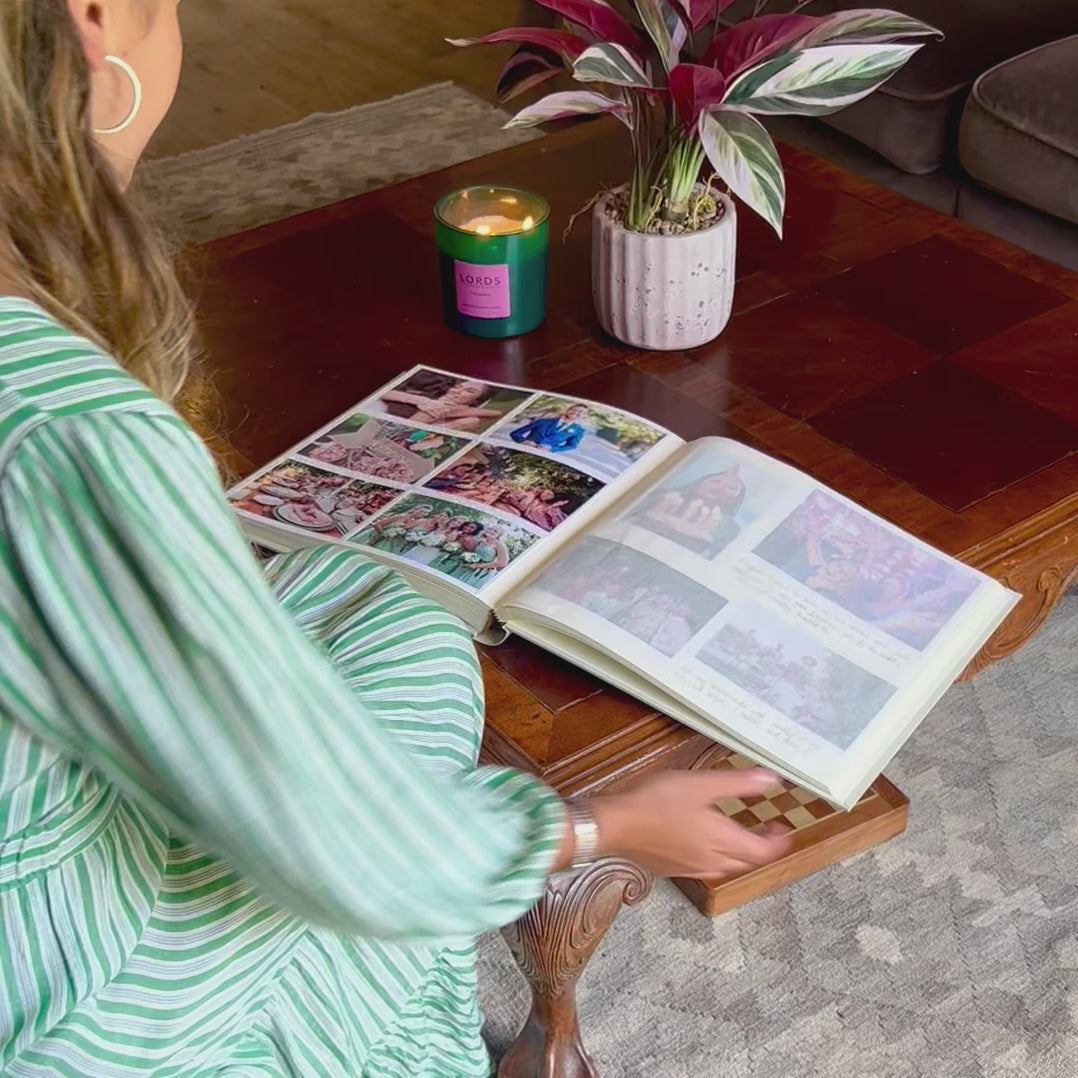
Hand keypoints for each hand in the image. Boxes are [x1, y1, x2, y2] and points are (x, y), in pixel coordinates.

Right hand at [577, 769, 792, 880]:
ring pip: (724, 866)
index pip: (763, 852)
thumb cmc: (655, 801)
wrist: (611, 826)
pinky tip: (700, 841)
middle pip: (745, 862)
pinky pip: (702, 866)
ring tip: (735, 833)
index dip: (778, 842)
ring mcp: (689, 868)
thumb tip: (772, 781)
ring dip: (737, 853)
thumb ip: (737, 783)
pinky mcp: (670, 869)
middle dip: (760, 847)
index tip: (782, 827)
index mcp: (722, 840)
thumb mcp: (699, 784)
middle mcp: (710, 860)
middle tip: (764, 827)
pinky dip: (713, 855)